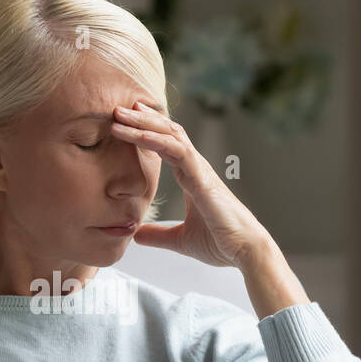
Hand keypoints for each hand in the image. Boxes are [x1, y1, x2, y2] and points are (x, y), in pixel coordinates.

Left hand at [110, 101, 269, 268]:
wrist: (244, 251)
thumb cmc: (220, 243)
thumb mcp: (180, 240)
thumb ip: (158, 235)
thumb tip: (135, 235)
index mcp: (190, 177)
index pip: (166, 145)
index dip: (146, 131)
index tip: (124, 122)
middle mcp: (195, 168)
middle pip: (166, 133)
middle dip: (140, 120)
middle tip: (116, 110)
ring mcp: (200, 170)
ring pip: (170, 135)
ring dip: (143, 124)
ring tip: (119, 115)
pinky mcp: (203, 179)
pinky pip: (178, 152)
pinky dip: (157, 140)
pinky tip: (138, 134)